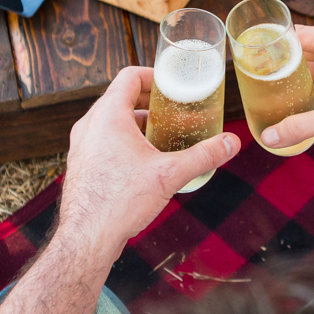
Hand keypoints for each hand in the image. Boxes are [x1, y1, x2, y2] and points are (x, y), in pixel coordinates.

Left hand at [59, 67, 238, 265]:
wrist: (87, 238)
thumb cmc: (120, 202)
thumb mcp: (170, 174)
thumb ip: (203, 155)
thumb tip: (231, 143)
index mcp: (108, 116)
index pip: (129, 77)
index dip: (153, 75)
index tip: (172, 84)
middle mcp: (90, 126)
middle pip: (121, 98)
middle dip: (151, 102)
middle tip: (175, 111)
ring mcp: (82, 146)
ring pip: (112, 122)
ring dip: (138, 123)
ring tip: (164, 137)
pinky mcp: (82, 165)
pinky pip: (104, 141)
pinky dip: (124, 141)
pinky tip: (145, 162)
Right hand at [260, 29, 313, 197]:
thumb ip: (301, 125)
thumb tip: (269, 135)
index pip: (302, 36)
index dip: (276, 44)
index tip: (251, 52)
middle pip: (307, 52)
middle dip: (282, 63)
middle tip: (253, 74)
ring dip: (295, 81)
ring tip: (267, 90)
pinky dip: (310, 96)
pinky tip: (291, 108)